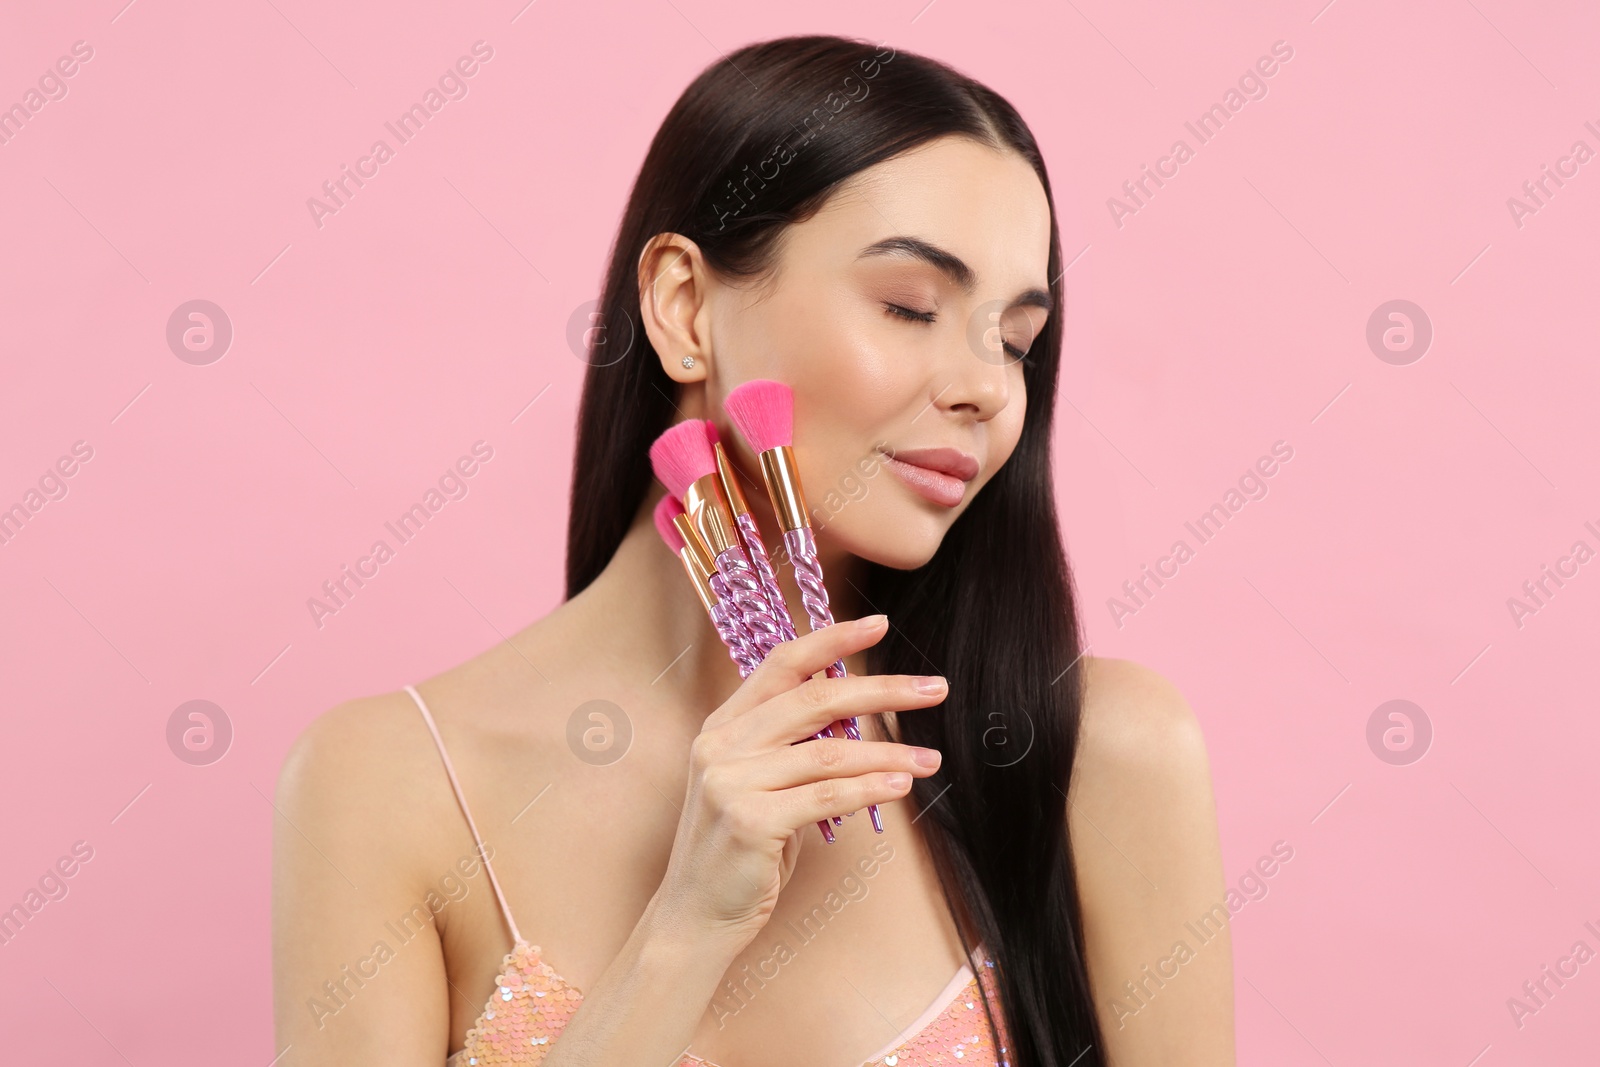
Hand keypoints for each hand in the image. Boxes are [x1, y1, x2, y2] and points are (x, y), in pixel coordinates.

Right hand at [643, 614, 945, 954]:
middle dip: (882, 690)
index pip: (781, 664)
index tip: (879, 625)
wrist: (695, 916)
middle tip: (936, 689)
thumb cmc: (739, 851)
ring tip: (930, 758)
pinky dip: (869, 788)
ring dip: (888, 751)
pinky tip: (901, 785)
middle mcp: (722, 745)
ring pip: (828, 752)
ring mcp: (731, 781)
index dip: (831, 640)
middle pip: (815, 699)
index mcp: (723, 726)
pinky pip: (824, 796)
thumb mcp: (759, 785)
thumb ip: (793, 746)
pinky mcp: (749, 821)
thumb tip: (856, 711)